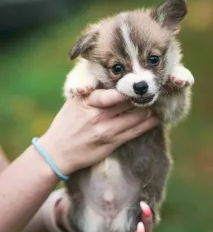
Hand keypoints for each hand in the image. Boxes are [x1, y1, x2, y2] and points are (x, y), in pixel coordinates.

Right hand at [40, 89, 157, 174]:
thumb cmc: (65, 124)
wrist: (57, 152)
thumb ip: (91, 90)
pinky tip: (155, 119)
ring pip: (136, 117)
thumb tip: (110, 78)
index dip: (131, 88)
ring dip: (149, 110)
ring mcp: (106, 130)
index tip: (141, 82)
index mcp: (87, 101)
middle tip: (155, 90)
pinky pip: (135, 132)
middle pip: (128, 103)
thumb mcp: (73, 102)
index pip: (114, 92)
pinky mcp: (112, 143)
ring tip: (158, 103)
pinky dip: (147, 124)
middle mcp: (98, 115)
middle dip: (143, 96)